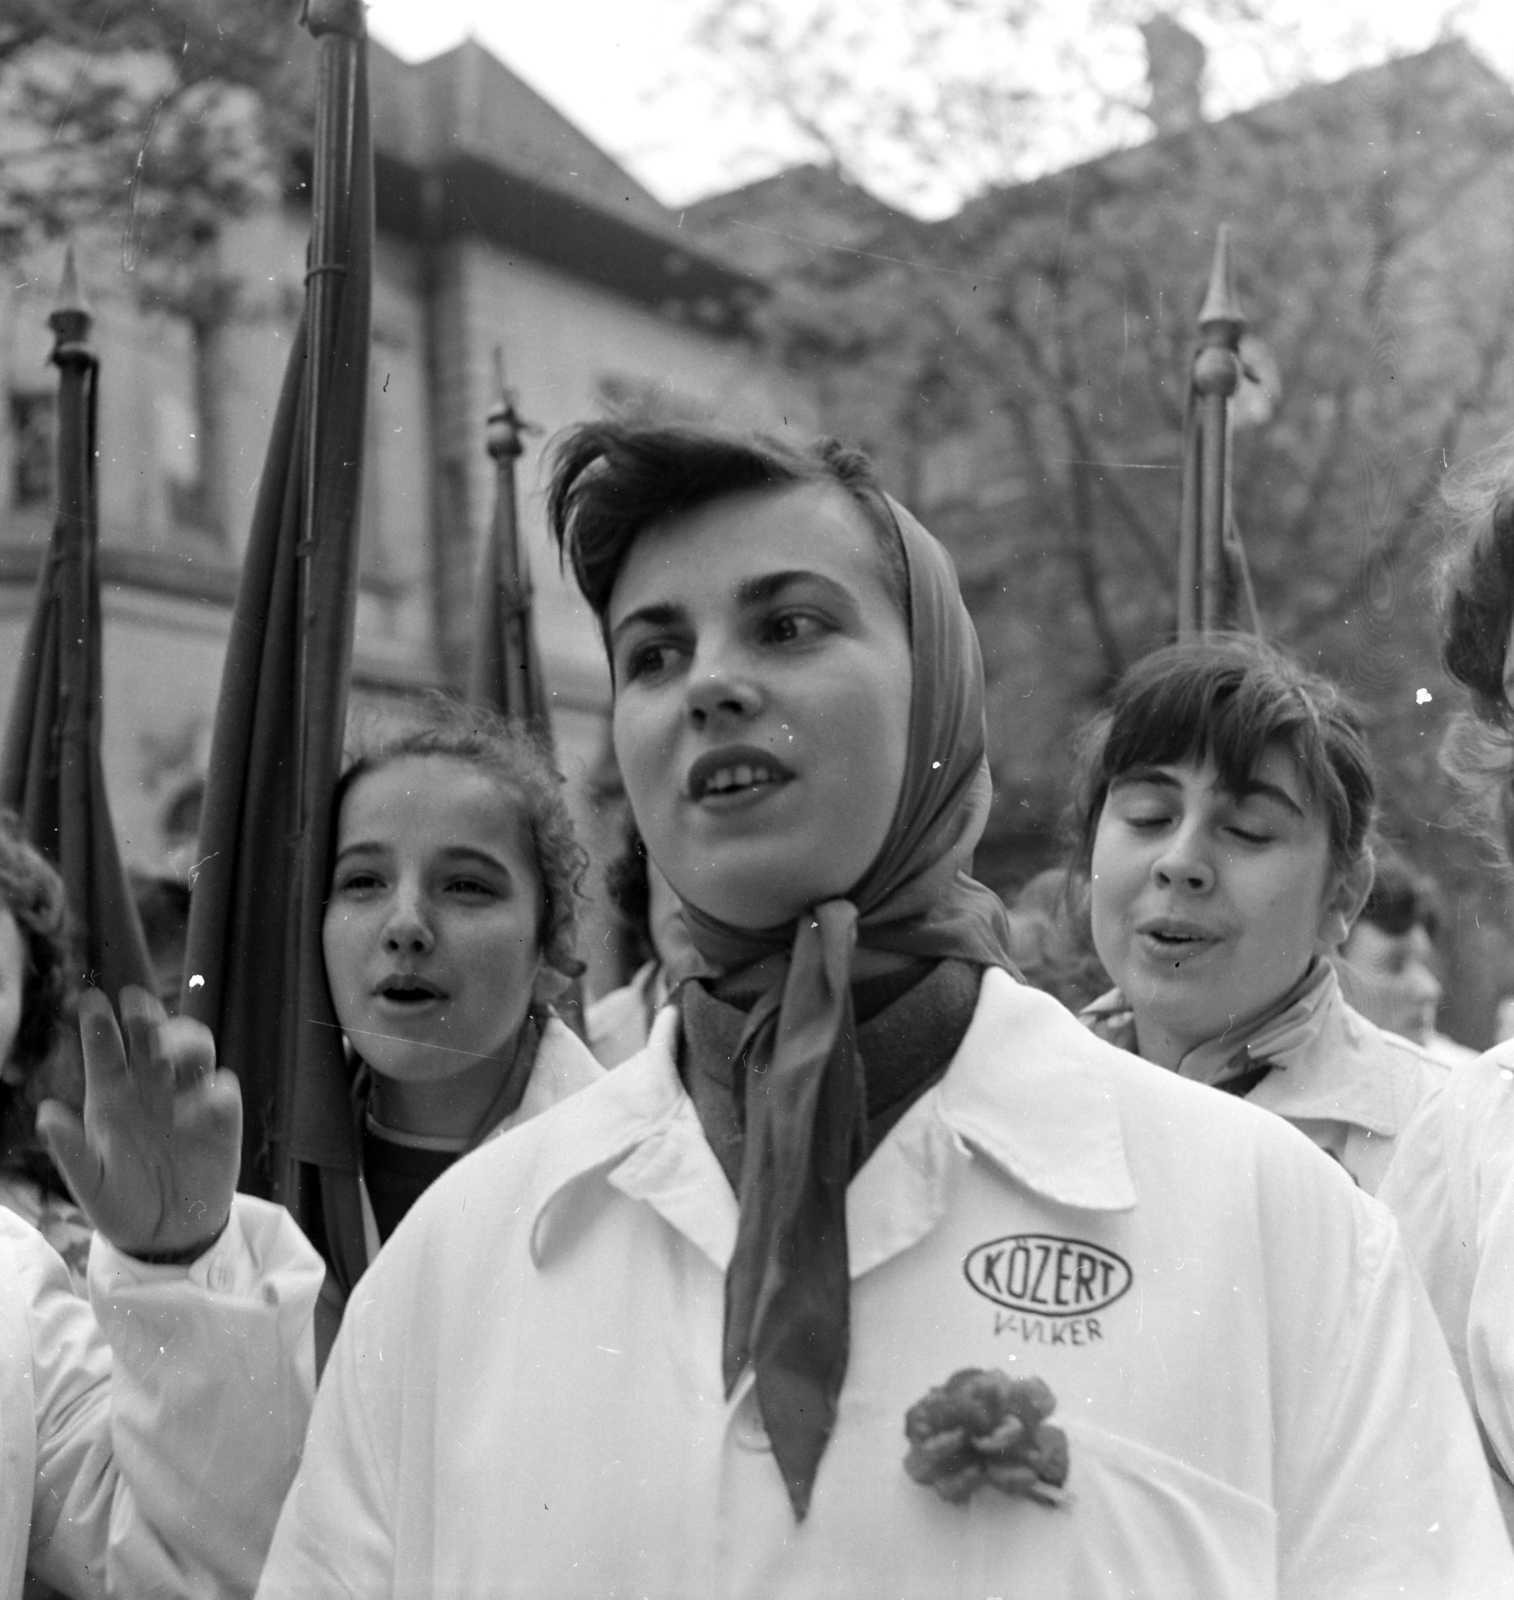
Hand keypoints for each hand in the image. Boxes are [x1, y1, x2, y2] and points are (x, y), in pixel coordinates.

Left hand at [36, 986, 241, 1260]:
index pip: (105, 1050)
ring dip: (184, 1040)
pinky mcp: (222, 1116)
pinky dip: (212, 1090)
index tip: (92, 1000)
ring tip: (169, 1055)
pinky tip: (194, 1111)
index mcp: (112, 1096)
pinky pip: (223, 1088)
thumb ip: (70, 1148)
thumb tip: (46, 1112)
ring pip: (195, 1048)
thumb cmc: (121, 1203)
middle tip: (136, 1002)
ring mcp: (188, 1097)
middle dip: (145, 1016)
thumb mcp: (89, 1183)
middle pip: (152, 1036)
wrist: (167, 1235)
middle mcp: (151, 1087)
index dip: (98, 1024)